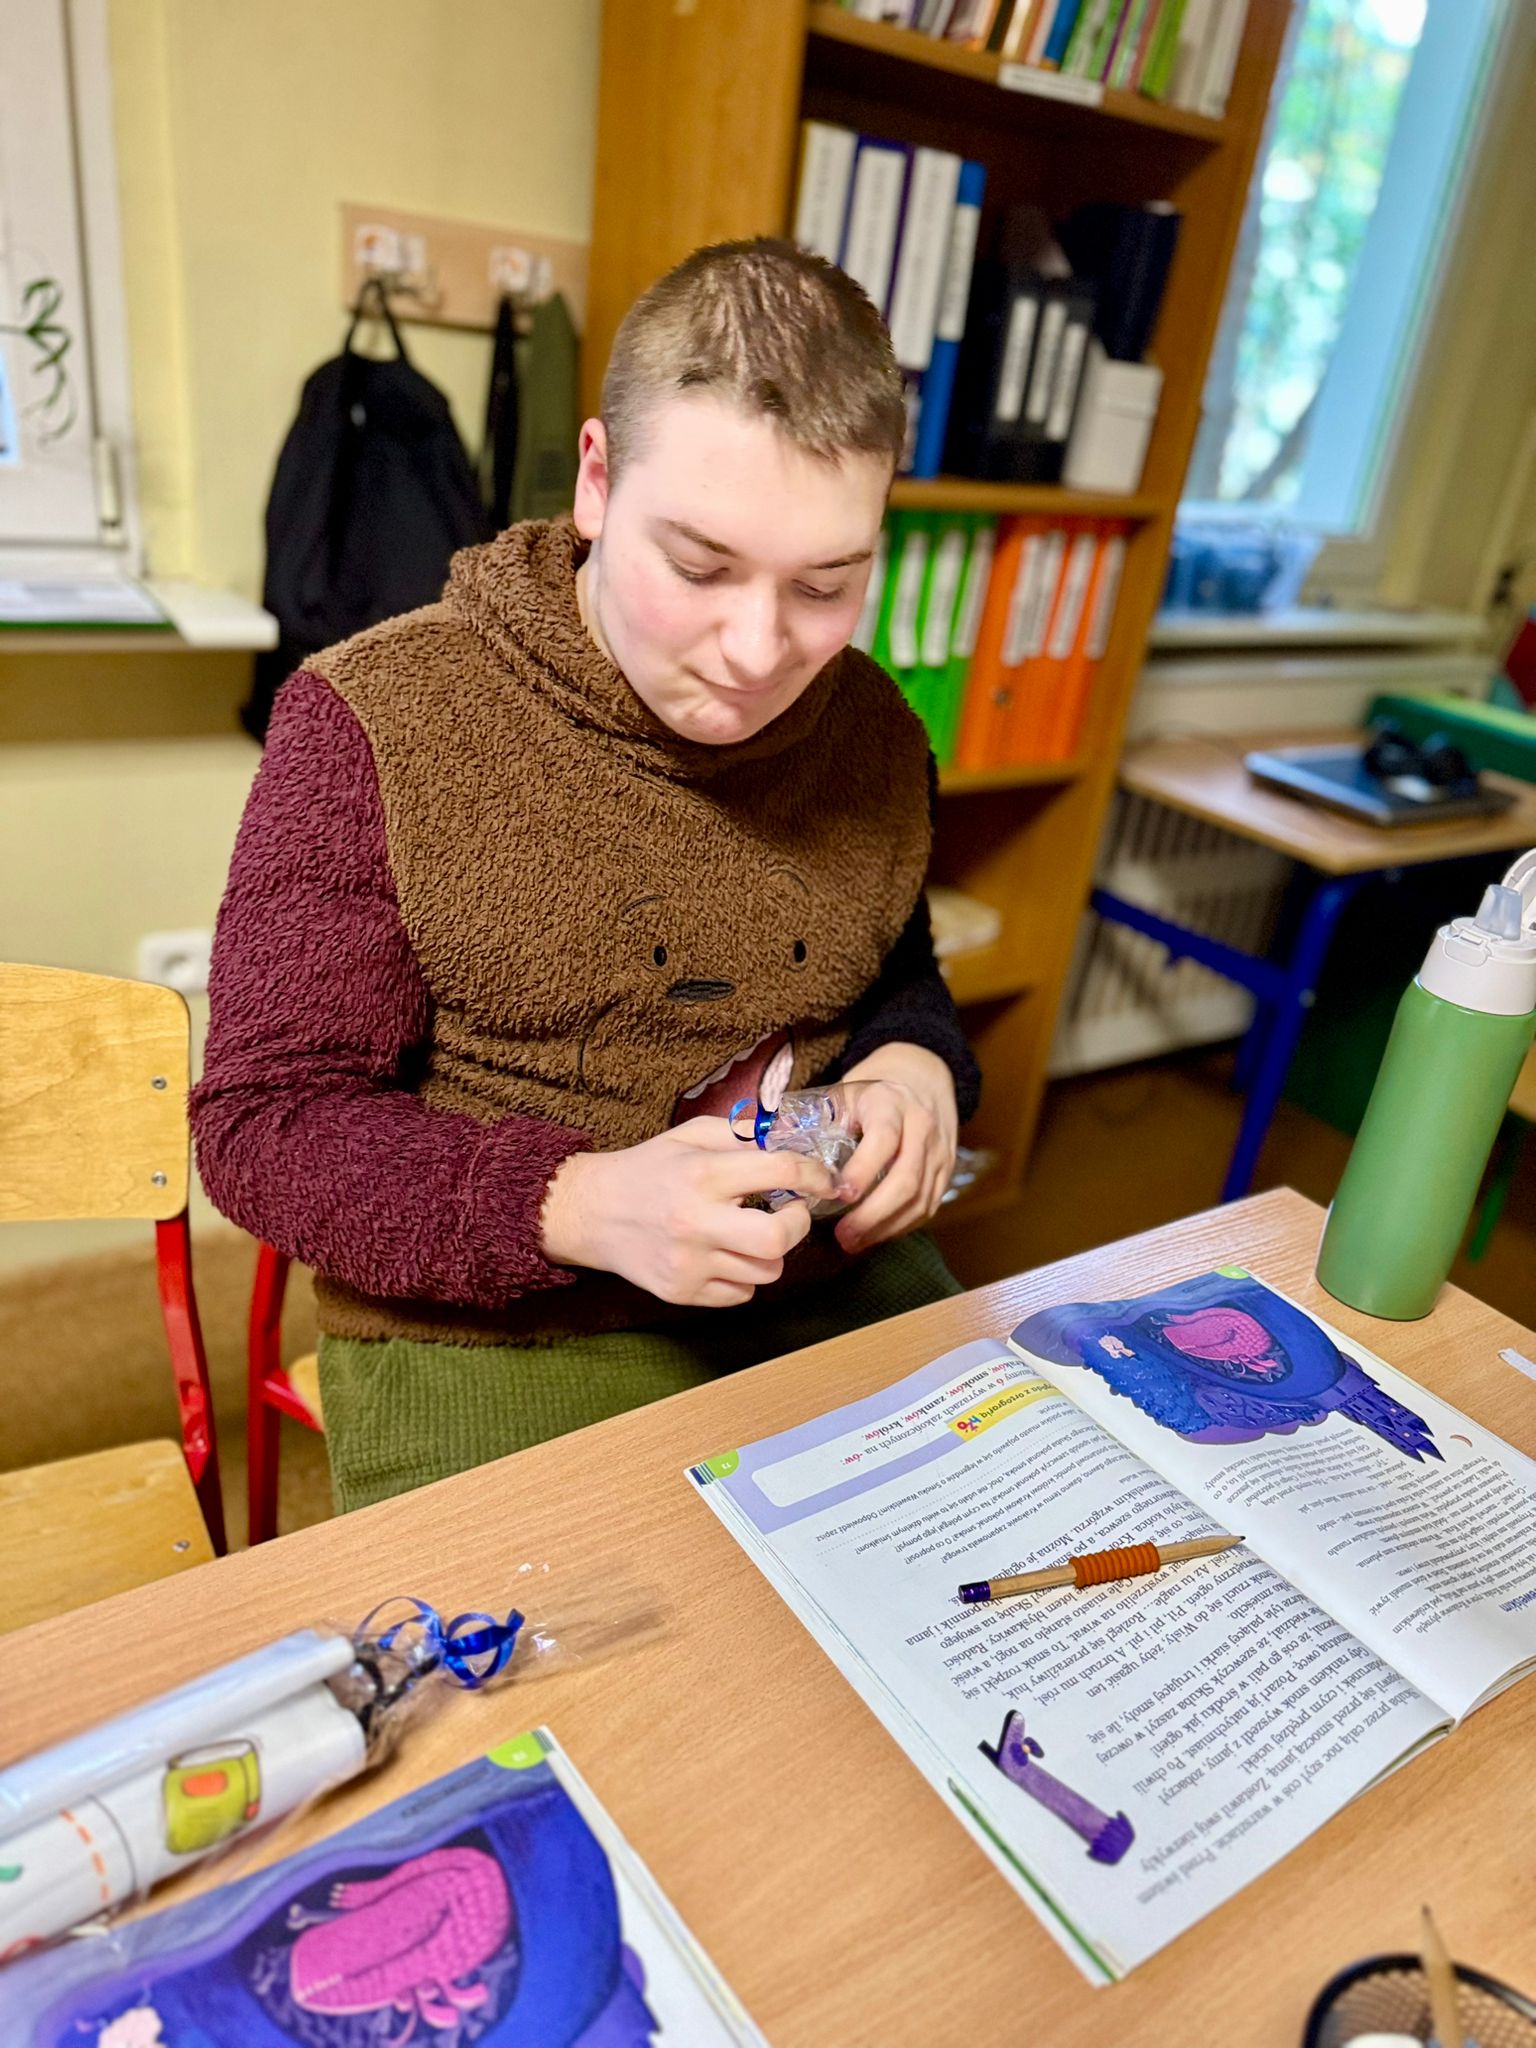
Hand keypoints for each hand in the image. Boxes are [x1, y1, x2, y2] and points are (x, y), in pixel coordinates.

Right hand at [540, 1117, 836, 1307]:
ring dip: (770, 1252)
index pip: (780, 1171)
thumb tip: (792, 1140)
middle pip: (778, 1238)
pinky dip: (744, 1277)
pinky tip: (725, 1255)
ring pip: (766, 1272)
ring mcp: (689, 1263)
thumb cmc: (648, 1168)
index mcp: (702, 1174)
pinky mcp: (681, 1292)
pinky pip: (741, 1295)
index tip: (824, 1180)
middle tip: (791, 1212)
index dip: (815, 1175)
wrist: (590, 1212)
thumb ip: (742, 1135)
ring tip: (750, 1233)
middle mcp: (696, 1221)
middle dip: (798, 1224)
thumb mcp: (691, 1136)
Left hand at [832, 1042, 958, 1254]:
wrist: (921, 1082)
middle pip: (906, 1179)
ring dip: (885, 1227)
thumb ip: (813, 1121)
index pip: (883, 1140)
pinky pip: (928, 1207)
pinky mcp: (947, 1172)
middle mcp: (921, 1126)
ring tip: (853, 1242)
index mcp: (890, 1103)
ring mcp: (939, 1151)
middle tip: (843, 1235)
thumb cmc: (871, 1095)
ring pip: (920, 1200)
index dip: (862, 1171)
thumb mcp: (842, 1095)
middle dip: (873, 1214)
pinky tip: (875, 1235)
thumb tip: (769, 1149)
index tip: (838, 1195)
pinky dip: (901, 1227)